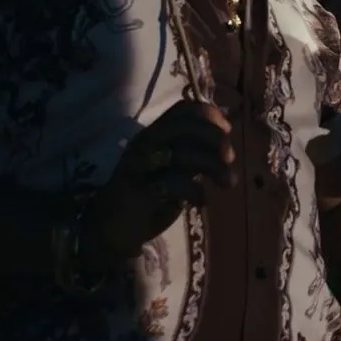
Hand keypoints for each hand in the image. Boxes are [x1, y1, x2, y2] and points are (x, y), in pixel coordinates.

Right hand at [78, 101, 234, 270]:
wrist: (110, 231)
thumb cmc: (146, 199)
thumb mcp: (172, 172)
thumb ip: (191, 157)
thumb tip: (223, 145)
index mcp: (153, 136)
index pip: (181, 110)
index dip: (208, 114)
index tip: (227, 129)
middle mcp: (144, 144)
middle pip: (184, 126)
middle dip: (213, 137)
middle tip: (230, 157)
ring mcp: (139, 166)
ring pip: (182, 153)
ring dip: (213, 165)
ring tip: (228, 182)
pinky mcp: (138, 191)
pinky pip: (172, 182)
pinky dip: (195, 190)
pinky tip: (202, 201)